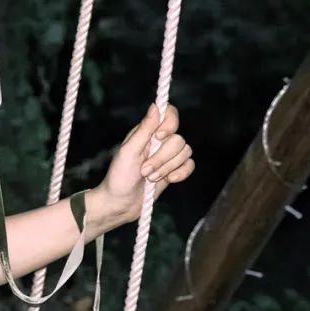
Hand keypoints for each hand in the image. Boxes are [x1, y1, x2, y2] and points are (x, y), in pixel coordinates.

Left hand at [90, 102, 194, 231]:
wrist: (120, 204)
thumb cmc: (119, 177)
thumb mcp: (128, 152)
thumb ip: (143, 130)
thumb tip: (155, 106)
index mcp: (145, 132)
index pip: (169, 114)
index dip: (170, 123)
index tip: (159, 136)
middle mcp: (158, 141)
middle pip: (178, 139)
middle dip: (162, 158)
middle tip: (144, 170)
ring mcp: (167, 156)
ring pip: (186, 152)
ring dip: (167, 168)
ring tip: (150, 177)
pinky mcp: (174, 170)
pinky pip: (190, 165)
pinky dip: (181, 174)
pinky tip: (168, 181)